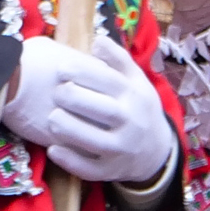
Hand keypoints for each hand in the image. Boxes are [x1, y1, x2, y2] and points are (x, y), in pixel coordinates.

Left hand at [5, 39, 175, 184]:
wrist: (156, 150)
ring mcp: (121, 148)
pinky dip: (69, 159)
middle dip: (71, 98)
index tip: (61, 68)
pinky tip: (53, 148)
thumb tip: (98, 40)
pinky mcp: (111, 170)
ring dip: (67, 127)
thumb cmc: (138, 108)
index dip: (81, 72)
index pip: (108, 79)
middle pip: (98, 108)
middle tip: (56, 93)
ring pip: (91, 140)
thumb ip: (118, 60)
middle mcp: (131, 121)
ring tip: (53, 117)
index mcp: (135, 94)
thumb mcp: (136, 81)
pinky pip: (88, 168)